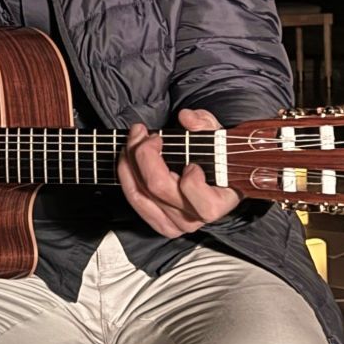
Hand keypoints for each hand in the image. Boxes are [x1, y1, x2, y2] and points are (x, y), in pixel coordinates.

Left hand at [116, 108, 242, 237]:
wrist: (215, 179)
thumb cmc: (216, 158)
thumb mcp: (216, 135)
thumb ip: (204, 123)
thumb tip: (186, 118)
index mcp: (216, 202)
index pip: (191, 188)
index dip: (184, 170)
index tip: (187, 156)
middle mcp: (194, 218)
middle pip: (157, 187)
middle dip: (144, 153)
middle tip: (143, 132)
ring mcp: (176, 225)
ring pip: (140, 194)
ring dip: (129, 163)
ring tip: (132, 140)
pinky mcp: (160, 224)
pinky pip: (134, 201)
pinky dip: (126, 177)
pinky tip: (127, 159)